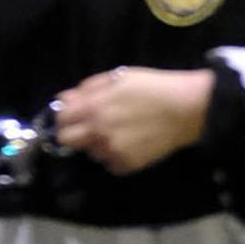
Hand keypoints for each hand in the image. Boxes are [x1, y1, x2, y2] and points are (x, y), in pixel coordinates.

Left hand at [52, 66, 213, 174]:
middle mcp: (98, 133)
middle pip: (67, 141)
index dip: (64, 116)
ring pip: (90, 152)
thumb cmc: (152, 86)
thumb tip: (64, 99)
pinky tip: (130, 142)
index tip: (72, 114)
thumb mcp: (119, 76)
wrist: (183, 110)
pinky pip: (109, 163)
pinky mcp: (125, 167)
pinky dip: (114, 155)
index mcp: (95, 108)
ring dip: (97, 143)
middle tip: (89, 125)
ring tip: (118, 130)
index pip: (61, 120)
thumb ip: (88, 88)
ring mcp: (111, 153)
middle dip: (73, 133)